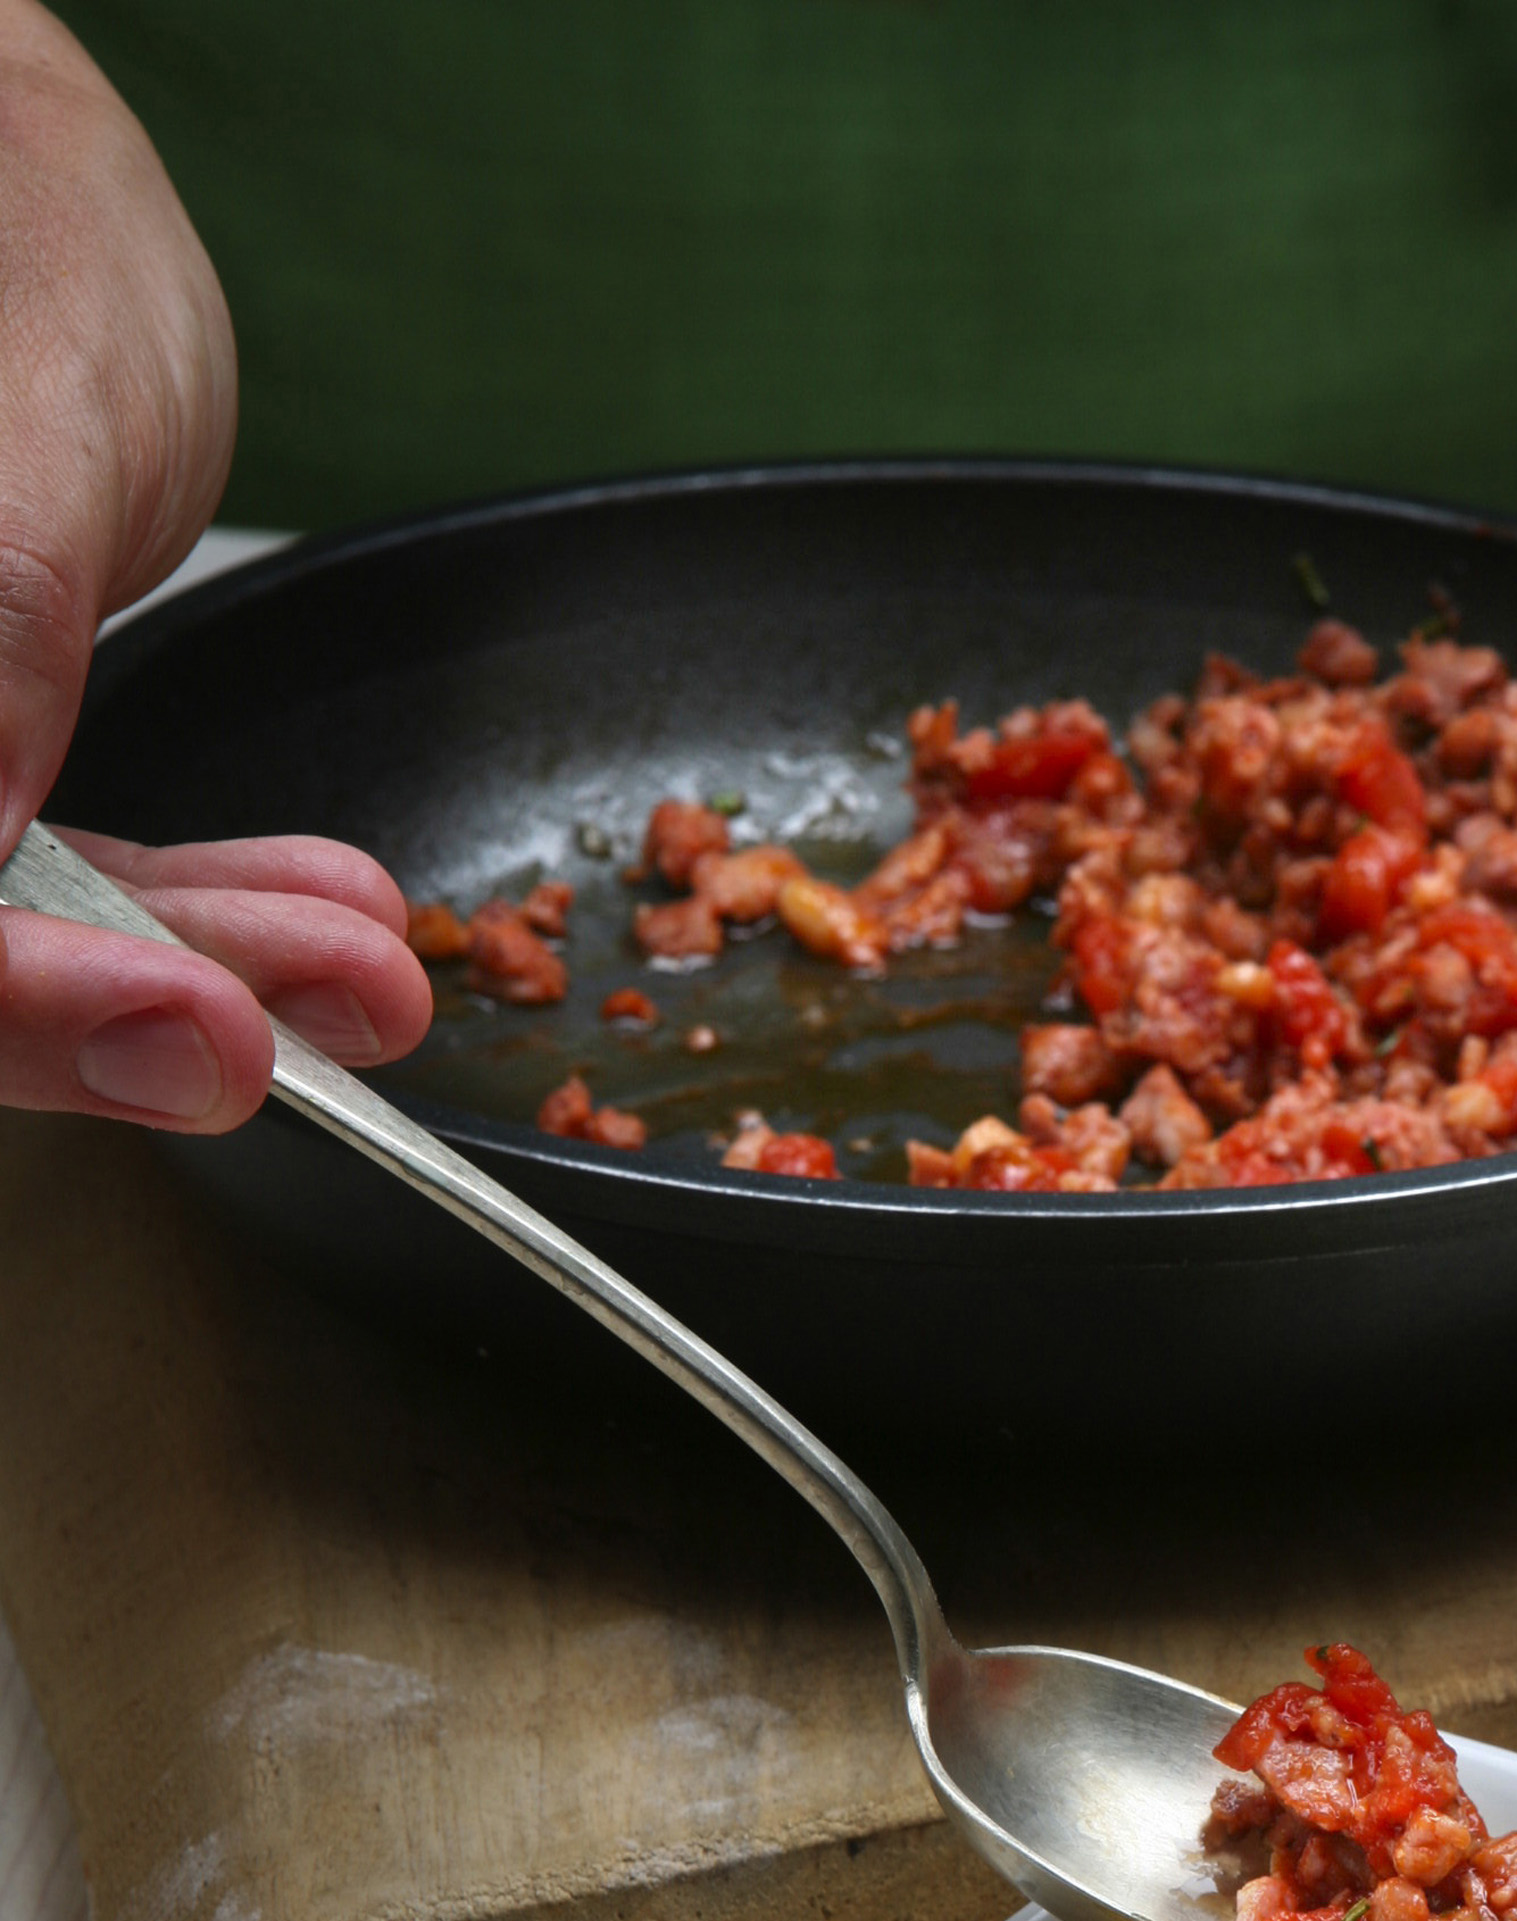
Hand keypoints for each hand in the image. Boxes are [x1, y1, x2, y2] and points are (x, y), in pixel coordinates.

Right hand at [0, 6, 427, 1124]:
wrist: (22, 185)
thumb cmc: (17, 218)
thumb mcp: (37, 400)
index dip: (13, 992)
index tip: (186, 1020)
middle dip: (128, 1005)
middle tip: (311, 1027)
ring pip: (13, 941)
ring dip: (197, 974)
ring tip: (369, 971)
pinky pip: (59, 892)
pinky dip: (197, 923)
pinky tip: (330, 932)